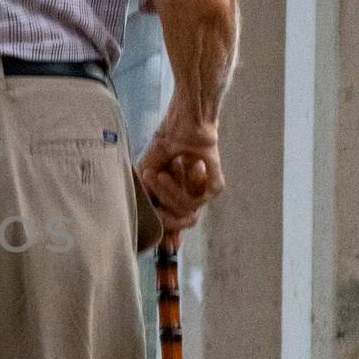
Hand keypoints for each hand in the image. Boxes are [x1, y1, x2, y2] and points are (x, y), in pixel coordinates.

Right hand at [138, 107, 222, 234]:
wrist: (187, 120)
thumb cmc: (168, 140)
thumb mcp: (147, 171)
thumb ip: (146, 197)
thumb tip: (143, 222)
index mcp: (174, 195)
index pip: (172, 222)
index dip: (168, 232)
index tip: (163, 239)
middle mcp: (190, 196)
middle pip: (178, 218)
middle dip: (163, 198)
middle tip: (156, 177)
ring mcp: (203, 192)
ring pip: (188, 209)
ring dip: (172, 191)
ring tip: (166, 170)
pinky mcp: (215, 185)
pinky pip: (201, 199)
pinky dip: (191, 182)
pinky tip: (192, 164)